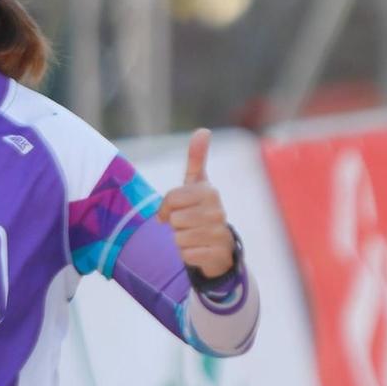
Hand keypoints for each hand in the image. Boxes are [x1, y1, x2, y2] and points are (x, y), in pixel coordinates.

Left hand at [157, 128, 234, 278]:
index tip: (174, 210)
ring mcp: (219, 233)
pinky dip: (188, 255)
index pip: (172, 199)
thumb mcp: (198, 184)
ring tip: (194, 236)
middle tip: (188, 225)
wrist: (220, 246)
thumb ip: (197, 158)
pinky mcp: (218, 254)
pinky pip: (187, 255)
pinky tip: (200, 250)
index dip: (166, 208)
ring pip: (179, 238)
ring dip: (182, 240)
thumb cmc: (202, 210)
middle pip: (175, 220)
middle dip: (176, 226)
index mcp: (210, 192)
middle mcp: (218, 211)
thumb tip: (203, 130)